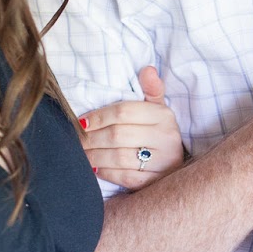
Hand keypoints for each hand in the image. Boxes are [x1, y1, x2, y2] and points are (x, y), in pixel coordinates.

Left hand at [78, 67, 184, 188]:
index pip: (123, 112)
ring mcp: (163, 162)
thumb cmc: (158, 133)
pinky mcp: (155, 181)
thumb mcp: (158, 109)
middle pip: (117, 135)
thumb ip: (151, 90)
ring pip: (118, 157)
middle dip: (91, 138)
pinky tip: (94, 168)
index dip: (98, 117)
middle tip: (75, 140)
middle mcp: (166, 138)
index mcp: (164, 115)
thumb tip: (147, 70)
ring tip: (81, 153)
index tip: (81, 122)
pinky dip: (105, 172)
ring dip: (94, 156)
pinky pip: (124, 177)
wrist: (177, 167)